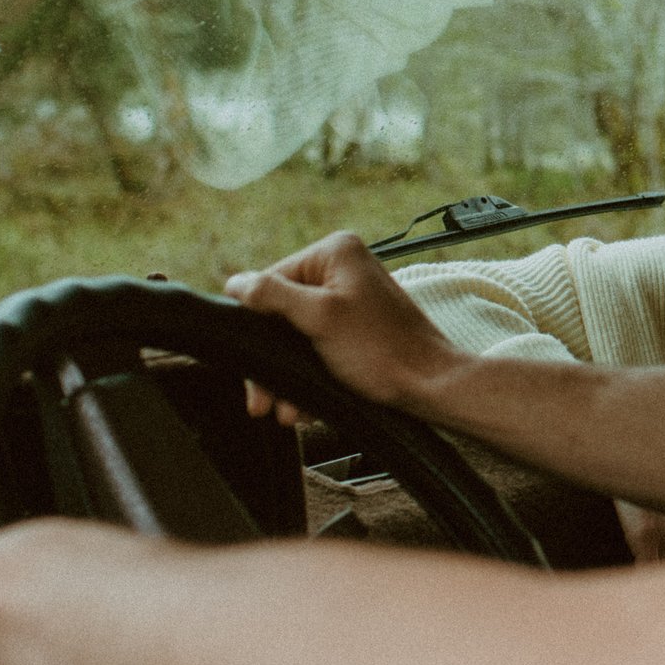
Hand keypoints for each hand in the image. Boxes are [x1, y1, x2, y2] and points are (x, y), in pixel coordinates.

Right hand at [227, 231, 465, 414]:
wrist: (429, 385)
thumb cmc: (382, 350)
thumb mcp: (319, 319)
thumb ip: (273, 296)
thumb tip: (235, 283)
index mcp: (335, 252)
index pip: (271, 282)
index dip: (257, 324)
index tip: (250, 368)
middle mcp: (342, 268)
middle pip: (282, 312)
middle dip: (272, 362)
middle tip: (261, 402)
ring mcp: (349, 297)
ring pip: (297, 335)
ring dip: (287, 377)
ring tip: (285, 412)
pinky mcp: (355, 325)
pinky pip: (317, 346)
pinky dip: (307, 376)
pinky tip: (303, 406)